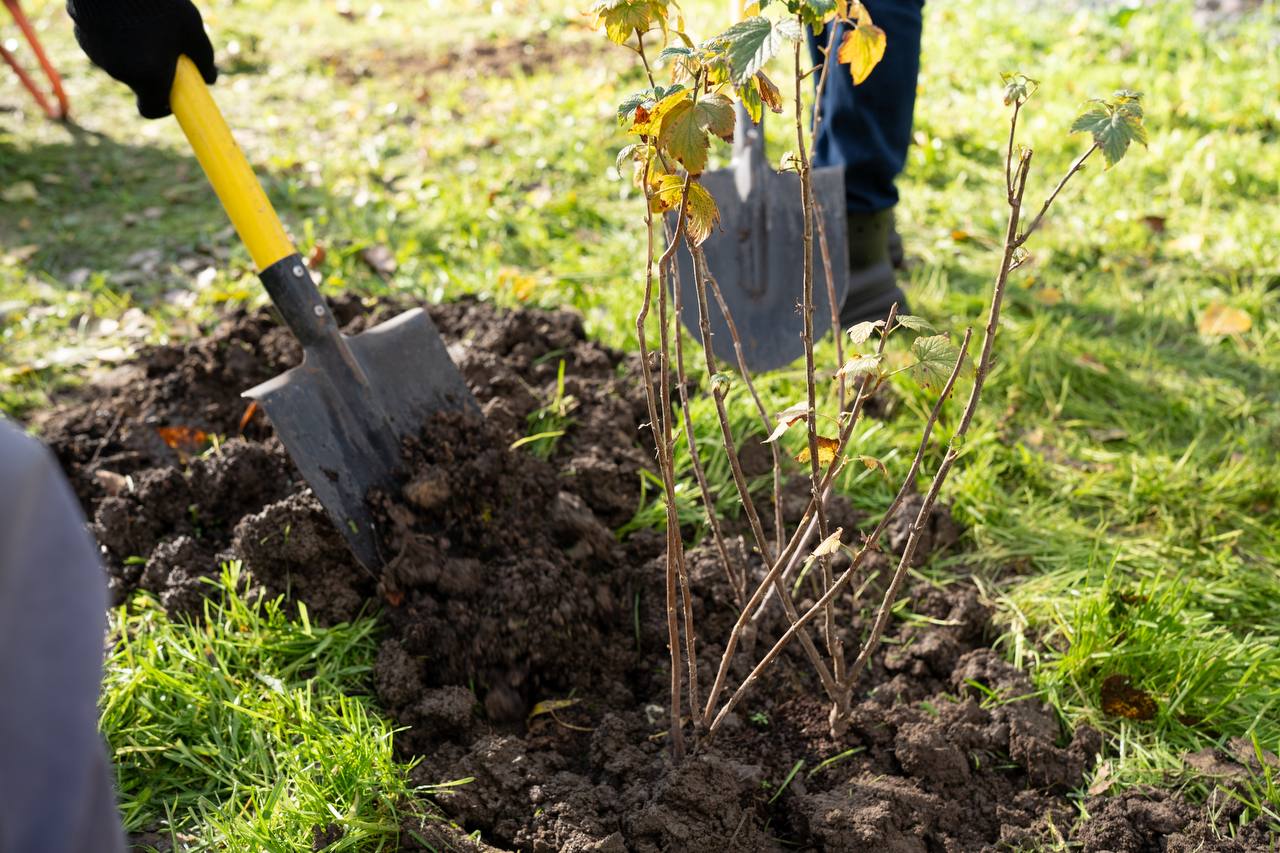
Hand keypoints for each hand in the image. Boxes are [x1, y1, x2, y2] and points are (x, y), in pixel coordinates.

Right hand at [67, 0, 216, 118]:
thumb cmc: (159, 5)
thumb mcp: (191, 30)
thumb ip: (204, 59)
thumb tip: (211, 78)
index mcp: (149, 77)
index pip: (151, 109)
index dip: (163, 105)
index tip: (172, 94)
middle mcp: (120, 73)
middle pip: (139, 82)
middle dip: (152, 70)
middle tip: (163, 45)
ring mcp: (98, 56)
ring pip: (121, 63)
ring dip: (133, 53)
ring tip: (143, 24)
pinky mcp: (82, 38)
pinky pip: (103, 46)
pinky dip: (114, 39)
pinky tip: (122, 16)